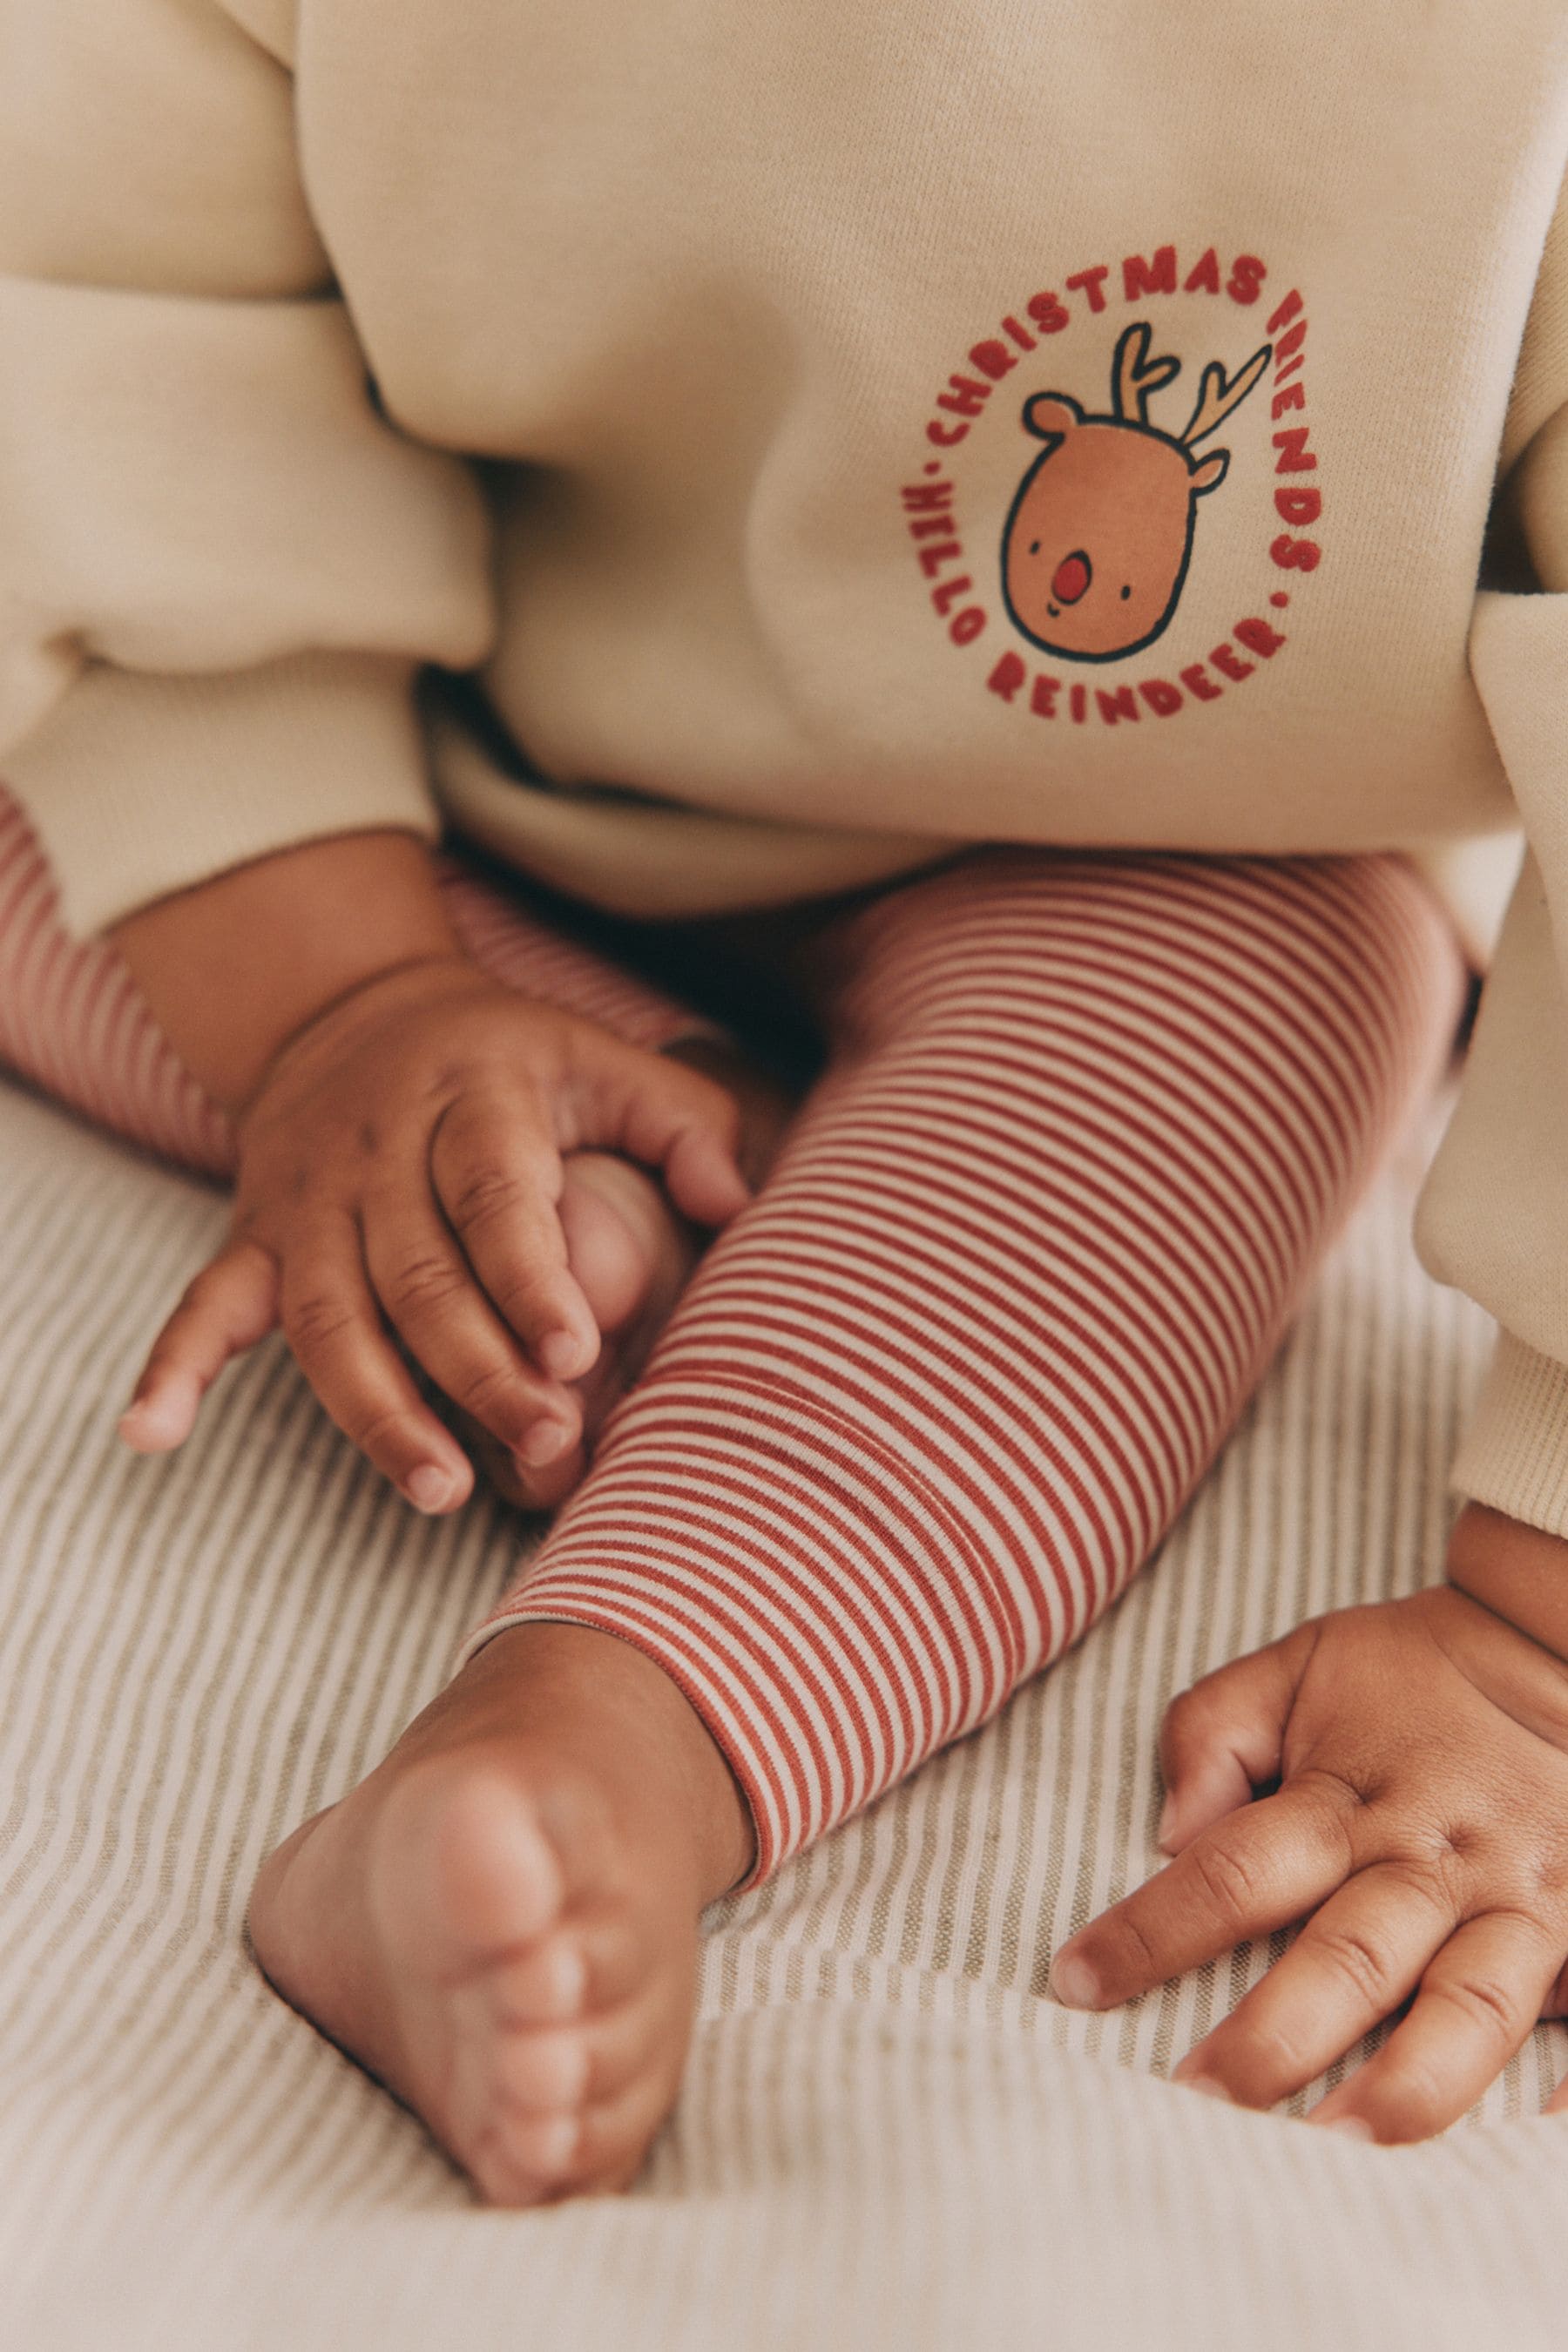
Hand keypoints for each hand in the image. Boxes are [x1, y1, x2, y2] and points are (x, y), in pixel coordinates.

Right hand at [119, 955, 749, 1511]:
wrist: (353, 1008)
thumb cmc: (507, 1059)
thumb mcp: (599, 1058)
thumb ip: (683, 1124)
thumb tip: (740, 1205)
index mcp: (470, 1099)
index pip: (493, 1193)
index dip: (528, 1276)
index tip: (575, 1353)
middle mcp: (375, 1150)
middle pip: (416, 1274)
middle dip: (476, 1370)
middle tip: (545, 1443)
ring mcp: (304, 1199)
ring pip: (327, 1314)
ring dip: (374, 1409)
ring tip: (436, 1490)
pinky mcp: (252, 1235)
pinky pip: (206, 1303)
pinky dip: (174, 1368)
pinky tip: (151, 1437)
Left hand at [1049, 1584, 1567, 2140]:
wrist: (1557, 1649)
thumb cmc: (1410, 1673)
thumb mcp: (1296, 1667)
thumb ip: (1214, 1731)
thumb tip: (1168, 1833)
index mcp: (1348, 1796)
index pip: (1232, 1870)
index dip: (1150, 1931)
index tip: (1078, 1982)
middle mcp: (1432, 1858)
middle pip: (1346, 1955)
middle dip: (1270, 2037)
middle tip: (1197, 2100)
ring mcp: (1520, 1901)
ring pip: (1468, 2006)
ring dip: (1404, 2083)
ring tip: (1336, 2147)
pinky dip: (1564, 2081)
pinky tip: (1521, 2139)